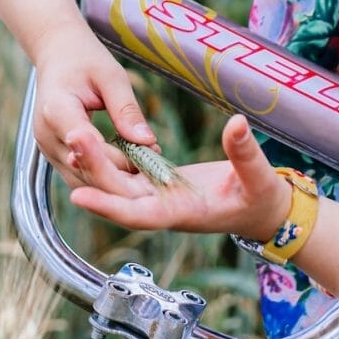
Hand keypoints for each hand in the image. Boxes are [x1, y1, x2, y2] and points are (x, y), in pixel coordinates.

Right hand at [32, 39, 157, 196]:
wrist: (57, 55)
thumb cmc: (85, 60)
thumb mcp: (112, 76)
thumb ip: (126, 109)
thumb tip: (147, 141)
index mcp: (56, 110)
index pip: (88, 147)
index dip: (120, 158)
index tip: (152, 156)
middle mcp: (46, 135)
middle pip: (84, 170)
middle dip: (120, 176)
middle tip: (154, 172)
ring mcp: (46, 148)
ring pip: (81, 181)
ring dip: (113, 182)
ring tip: (145, 174)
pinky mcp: (53, 154)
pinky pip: (79, 175)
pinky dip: (103, 178)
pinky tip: (128, 172)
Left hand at [68, 115, 293, 241]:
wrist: (264, 212)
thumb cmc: (263, 200)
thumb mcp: (259, 177)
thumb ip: (246, 153)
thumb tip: (237, 124)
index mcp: (182, 213)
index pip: (138, 214)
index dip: (108, 206)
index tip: (78, 194)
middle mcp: (163, 207)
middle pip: (120, 194)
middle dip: (94, 171)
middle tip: (73, 139)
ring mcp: (160, 196)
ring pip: (120, 182)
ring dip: (97, 163)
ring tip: (75, 135)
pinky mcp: (161, 183)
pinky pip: (129, 172)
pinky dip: (110, 159)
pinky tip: (91, 140)